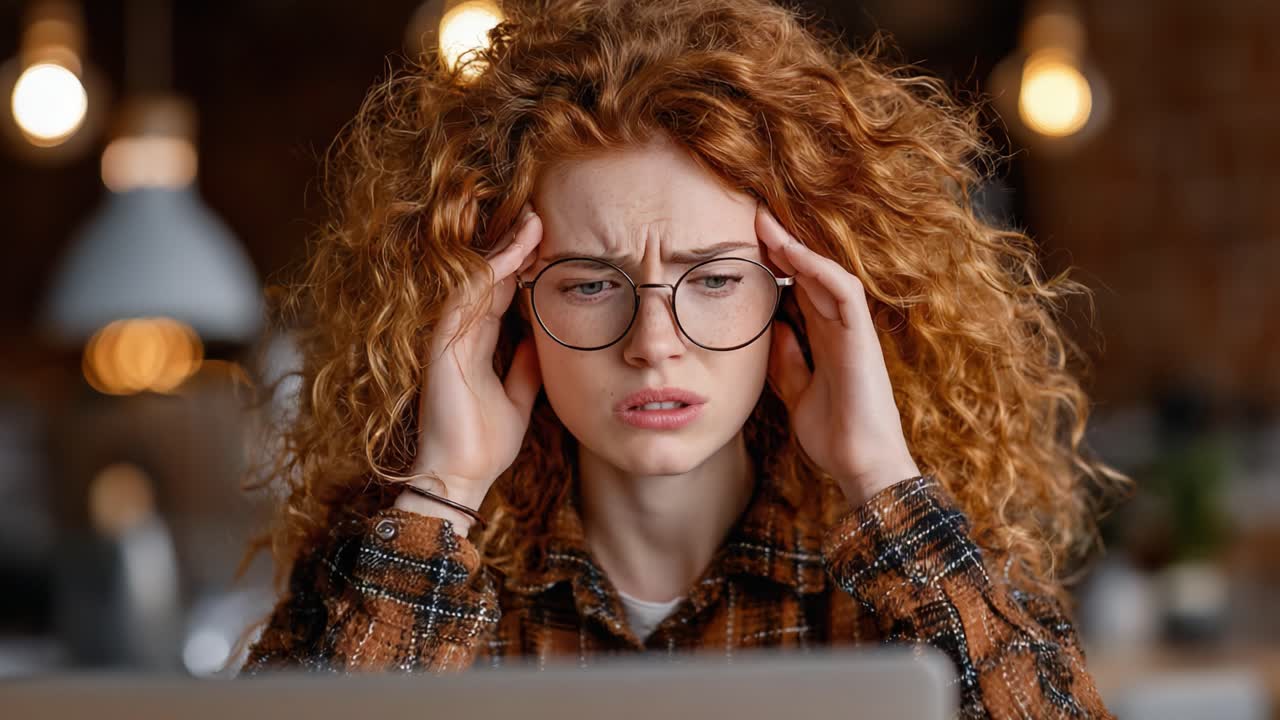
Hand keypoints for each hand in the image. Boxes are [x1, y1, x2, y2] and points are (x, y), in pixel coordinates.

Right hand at [402, 202, 543, 518]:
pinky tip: (513, 253)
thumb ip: (526, 368)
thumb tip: (542, 341)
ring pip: (476, 279)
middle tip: (540, 213)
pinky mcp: (442, 346)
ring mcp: (449, 338)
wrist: (460, 479)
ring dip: (505, 249)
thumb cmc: (484, 445)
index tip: (548, 240)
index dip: (522, 264)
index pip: (500, 292)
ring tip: (532, 221)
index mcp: (476, 345)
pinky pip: (465, 297)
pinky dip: (490, 272)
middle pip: (489, 277)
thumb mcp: (518, 400)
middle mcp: (460, 335)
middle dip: (514, 244)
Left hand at [756, 204, 919, 506]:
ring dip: (795, 247)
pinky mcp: (862, 338)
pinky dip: (818, 270)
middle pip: (808, 274)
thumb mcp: (797, 393)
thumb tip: (771, 330)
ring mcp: (853, 331)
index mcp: (826, 340)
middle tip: (749, 216)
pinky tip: (791, 254)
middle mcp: (840, 329)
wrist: (861, 466)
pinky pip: (843, 292)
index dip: (773, 264)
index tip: (741, 244)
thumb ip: (787, 361)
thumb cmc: (835, 436)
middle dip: (780, 244)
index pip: (797, 290)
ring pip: (825, 273)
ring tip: (764, 223)